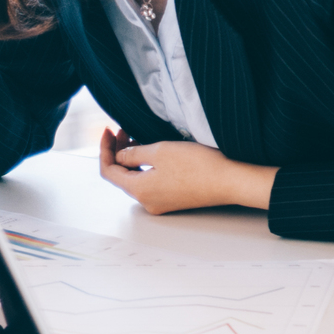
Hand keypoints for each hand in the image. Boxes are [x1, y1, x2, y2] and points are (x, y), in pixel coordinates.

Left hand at [98, 128, 277, 213]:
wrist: (229, 181)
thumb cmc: (197, 165)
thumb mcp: (159, 151)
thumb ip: (133, 154)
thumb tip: (119, 156)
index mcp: (139, 190)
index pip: (109, 171)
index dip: (105, 150)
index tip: (108, 132)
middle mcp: (146, 201)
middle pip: (121, 176)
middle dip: (117, 152)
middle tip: (122, 130)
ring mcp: (159, 203)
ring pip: (135, 179)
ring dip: (131, 159)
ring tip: (135, 138)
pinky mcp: (172, 200)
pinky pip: (149, 183)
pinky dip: (144, 167)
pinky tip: (150, 153)